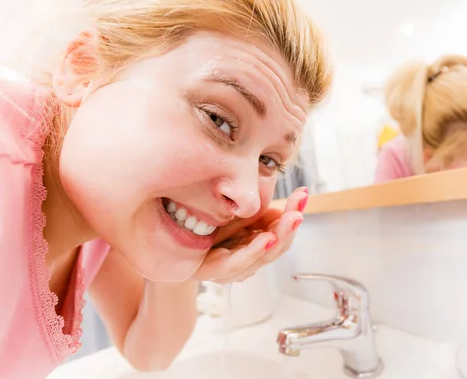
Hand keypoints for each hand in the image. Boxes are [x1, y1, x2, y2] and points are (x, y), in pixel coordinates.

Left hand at [192, 187, 308, 283]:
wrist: (163, 245)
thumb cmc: (200, 229)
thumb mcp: (233, 214)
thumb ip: (256, 213)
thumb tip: (281, 209)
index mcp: (253, 245)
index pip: (280, 232)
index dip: (293, 214)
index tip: (303, 194)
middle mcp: (245, 261)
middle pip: (276, 247)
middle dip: (290, 227)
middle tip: (300, 209)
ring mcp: (230, 269)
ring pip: (262, 258)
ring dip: (279, 238)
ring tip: (290, 220)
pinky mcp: (211, 272)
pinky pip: (236, 264)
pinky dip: (254, 251)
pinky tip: (266, 238)